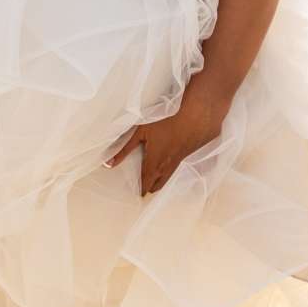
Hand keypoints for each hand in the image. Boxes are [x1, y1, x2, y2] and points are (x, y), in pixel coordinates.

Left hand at [107, 86, 230, 194]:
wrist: (198, 111)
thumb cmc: (166, 118)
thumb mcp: (140, 131)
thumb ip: (124, 149)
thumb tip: (109, 164)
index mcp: (156, 160)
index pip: (146, 179)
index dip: (142, 187)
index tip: (140, 194)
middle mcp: (169, 163)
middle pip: (160, 180)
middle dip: (153, 186)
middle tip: (148, 191)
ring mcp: (183, 157)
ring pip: (171, 173)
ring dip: (164, 179)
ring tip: (158, 183)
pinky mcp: (193, 150)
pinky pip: (182, 163)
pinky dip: (175, 167)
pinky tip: (175, 163)